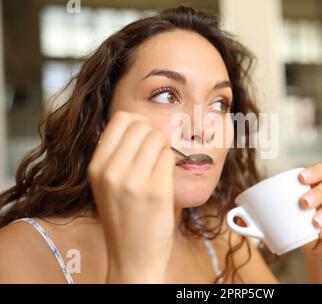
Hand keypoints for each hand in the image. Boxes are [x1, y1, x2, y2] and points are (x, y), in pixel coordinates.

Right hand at [88, 111, 174, 282]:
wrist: (132, 255)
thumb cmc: (123, 216)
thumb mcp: (105, 183)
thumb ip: (114, 153)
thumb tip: (137, 122)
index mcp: (96, 166)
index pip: (121, 119)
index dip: (137, 123)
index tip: (143, 136)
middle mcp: (111, 171)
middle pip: (142, 126)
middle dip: (153, 135)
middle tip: (154, 154)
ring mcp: (134, 182)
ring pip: (158, 139)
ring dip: (164, 149)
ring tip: (158, 167)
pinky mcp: (157, 191)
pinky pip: (169, 157)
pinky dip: (171, 163)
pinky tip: (165, 178)